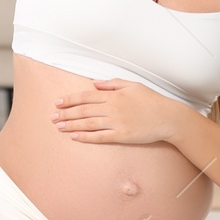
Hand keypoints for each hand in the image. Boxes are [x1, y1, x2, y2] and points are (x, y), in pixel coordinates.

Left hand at [53, 78, 178, 144]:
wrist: (168, 117)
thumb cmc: (152, 100)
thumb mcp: (133, 85)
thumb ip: (113, 83)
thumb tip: (95, 82)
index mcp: (114, 95)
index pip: (86, 96)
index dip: (70, 99)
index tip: (58, 102)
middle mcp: (113, 108)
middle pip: (84, 110)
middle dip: (66, 113)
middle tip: (52, 116)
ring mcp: (117, 122)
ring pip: (88, 123)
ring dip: (71, 125)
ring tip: (58, 126)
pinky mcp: (122, 135)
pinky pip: (100, 137)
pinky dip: (86, 137)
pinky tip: (75, 137)